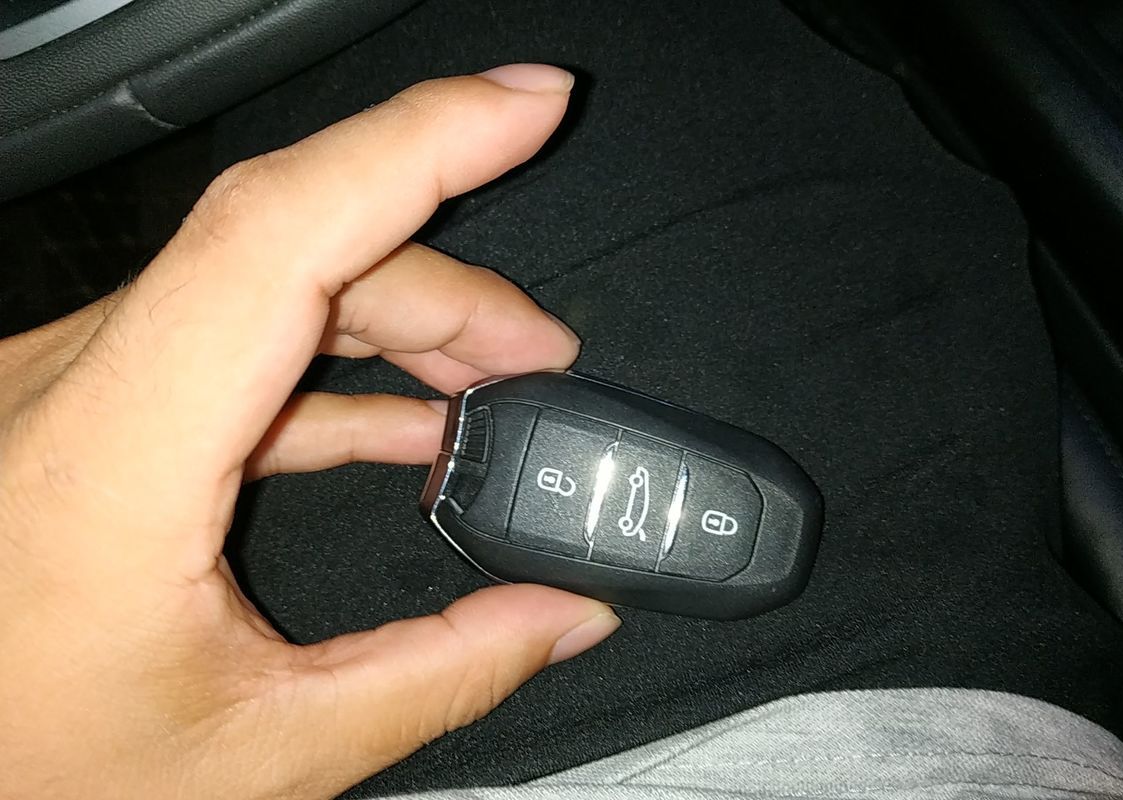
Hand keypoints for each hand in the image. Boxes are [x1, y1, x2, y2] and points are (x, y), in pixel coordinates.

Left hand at [0, 64, 619, 798]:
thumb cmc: (24, 776)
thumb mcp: (257, 754)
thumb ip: (437, 677)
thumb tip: (559, 618)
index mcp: (116, 461)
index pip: (285, 233)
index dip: (421, 143)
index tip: (529, 105)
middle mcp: (77, 389)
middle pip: (301, 246)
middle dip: (449, 279)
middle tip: (543, 352)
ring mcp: (72, 387)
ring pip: (267, 280)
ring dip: (397, 314)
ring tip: (491, 382)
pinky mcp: (83, 408)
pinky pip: (227, 338)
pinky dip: (332, 360)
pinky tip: (400, 419)